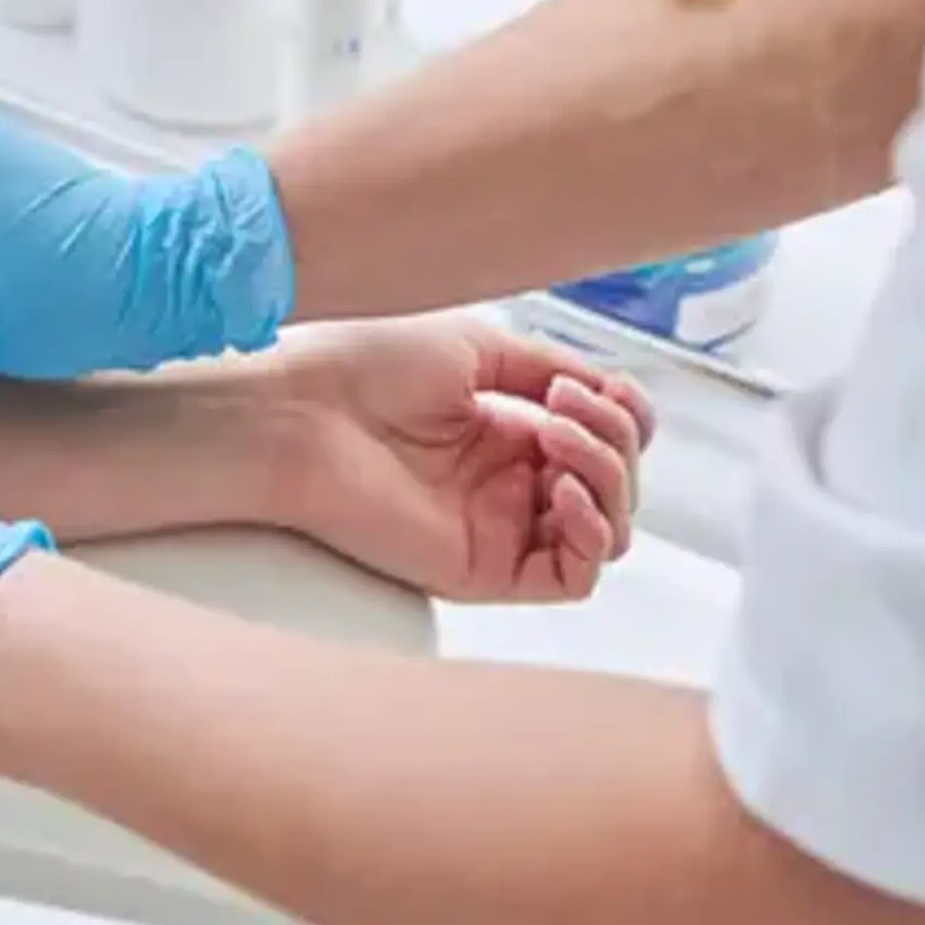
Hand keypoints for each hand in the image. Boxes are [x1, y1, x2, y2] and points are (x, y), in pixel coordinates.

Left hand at [264, 320, 654, 602]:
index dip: (623, 415)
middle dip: (613, 438)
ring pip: (608, 529)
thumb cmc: (365, 369)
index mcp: (509, 430)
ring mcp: (502, 528)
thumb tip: (613, 389)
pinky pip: (573, 576)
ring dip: (607, 476)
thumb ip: (553, 369)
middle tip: (564, 408)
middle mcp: (511, 483)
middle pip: (618, 483)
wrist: (302, 413)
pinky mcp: (486, 569)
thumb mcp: (479, 348)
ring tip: (554, 437)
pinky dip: (591, 534)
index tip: (594, 385)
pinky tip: (560, 490)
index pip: (607, 440)